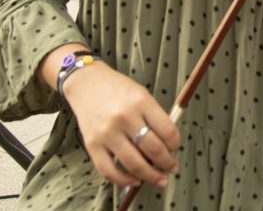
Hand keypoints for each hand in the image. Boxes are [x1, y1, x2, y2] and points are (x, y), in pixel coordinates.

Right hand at [62, 61, 180, 187]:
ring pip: (134, 164)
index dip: (176, 144)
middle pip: (153, 149)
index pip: (167, 130)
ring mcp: (107, 133)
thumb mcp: (141, 94)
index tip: (176, 147)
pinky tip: (135, 180)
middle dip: (167, 163)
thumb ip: (155, 116)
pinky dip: (124, 180)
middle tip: (172, 167)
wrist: (86, 83)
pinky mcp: (92, 145)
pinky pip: (110, 171)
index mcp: (141, 102)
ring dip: (151, 176)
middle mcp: (124, 118)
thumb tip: (168, 143)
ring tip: (159, 179)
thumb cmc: (117, 89)